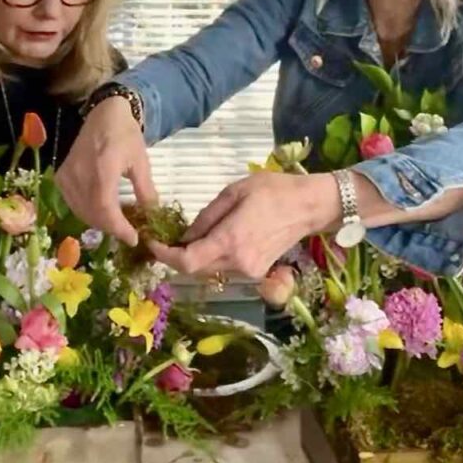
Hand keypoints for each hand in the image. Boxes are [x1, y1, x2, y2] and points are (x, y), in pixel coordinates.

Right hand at [56, 96, 156, 246]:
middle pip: (92, 214)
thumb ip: (145, 191)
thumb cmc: (125, 134)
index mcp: (102, 170)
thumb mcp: (141, 162)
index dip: (119, 228)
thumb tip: (152, 217)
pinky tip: (101, 212)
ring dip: (99, 222)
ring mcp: (67, 176)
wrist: (104, 114)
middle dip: (111, 228)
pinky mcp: (61, 176)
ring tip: (117, 224)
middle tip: (129, 233)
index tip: (134, 238)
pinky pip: (72, 203)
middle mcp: (80, 175)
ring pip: (81, 212)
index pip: (106, 209)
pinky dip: (87, 212)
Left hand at [148, 171, 338, 278]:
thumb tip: (185, 236)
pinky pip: (225, 267)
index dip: (164, 256)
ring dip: (196, 256)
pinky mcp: (257, 272)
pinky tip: (216, 239)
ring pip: (210, 270)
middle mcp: (238, 263)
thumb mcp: (233, 192)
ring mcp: (249, 271)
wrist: (310, 206)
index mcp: (230, 241)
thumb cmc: (273, 190)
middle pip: (195, 269)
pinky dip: (214, 257)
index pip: (187, 262)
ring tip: (192, 234)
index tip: (152, 243)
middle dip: (177, 255)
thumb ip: (206, 217)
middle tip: (168, 236)